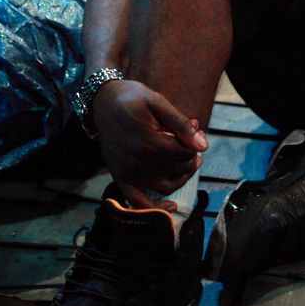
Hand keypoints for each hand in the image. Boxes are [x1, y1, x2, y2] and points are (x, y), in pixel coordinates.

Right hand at [90, 78, 208, 209]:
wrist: (102, 102)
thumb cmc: (132, 98)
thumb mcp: (158, 101)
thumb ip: (181, 124)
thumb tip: (202, 145)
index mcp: (149, 142)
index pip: (185, 153)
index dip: (195, 142)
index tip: (193, 128)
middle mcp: (138, 162)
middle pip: (178, 169)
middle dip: (191, 157)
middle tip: (191, 141)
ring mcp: (128, 173)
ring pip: (166, 186)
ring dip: (182, 177)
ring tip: (187, 162)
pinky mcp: (120, 178)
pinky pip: (139, 202)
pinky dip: (156, 208)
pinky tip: (172, 206)